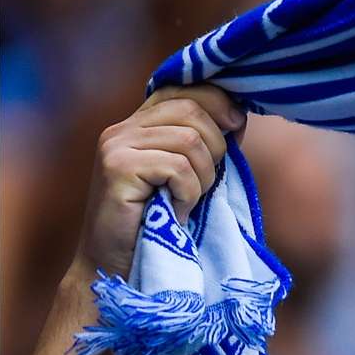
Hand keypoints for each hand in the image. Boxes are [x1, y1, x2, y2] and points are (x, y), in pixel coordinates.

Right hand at [77, 85, 245, 278]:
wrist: (117, 265)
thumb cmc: (160, 223)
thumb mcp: (189, 175)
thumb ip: (206, 143)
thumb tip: (239, 114)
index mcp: (140, 124)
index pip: (185, 88)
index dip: (219, 104)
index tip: (236, 128)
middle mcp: (123, 127)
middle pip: (192, 110)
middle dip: (216, 149)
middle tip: (205, 184)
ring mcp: (116, 145)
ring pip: (190, 140)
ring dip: (202, 178)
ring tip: (186, 202)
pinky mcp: (116, 167)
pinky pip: (178, 168)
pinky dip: (189, 194)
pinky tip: (175, 211)